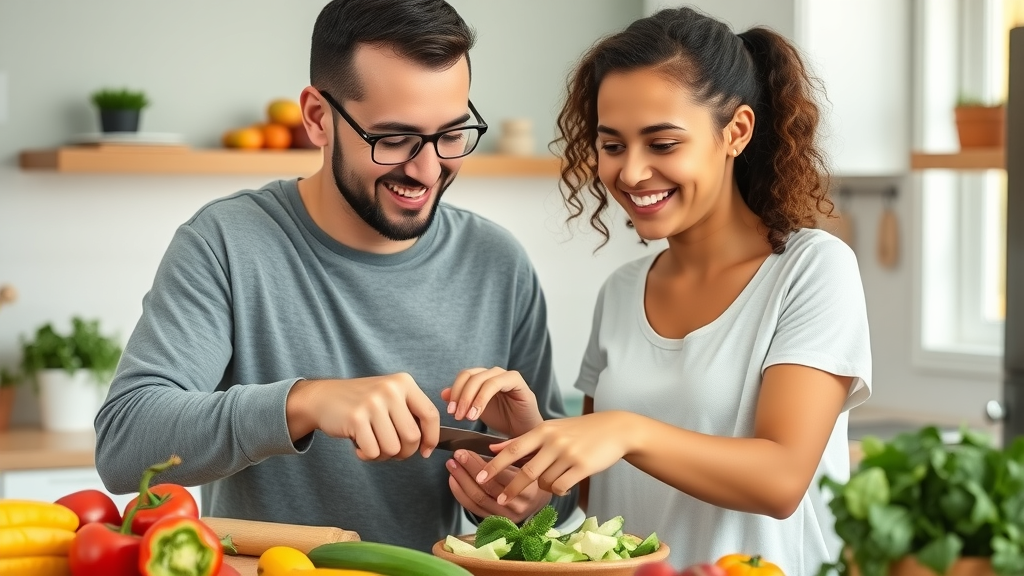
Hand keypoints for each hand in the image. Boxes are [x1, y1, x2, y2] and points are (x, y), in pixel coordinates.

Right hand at [290, 373, 439, 460]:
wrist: (323, 397)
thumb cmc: (362, 402)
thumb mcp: (390, 396)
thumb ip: (410, 414)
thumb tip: (428, 443)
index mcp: (404, 383)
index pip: (430, 415)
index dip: (431, 438)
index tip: (425, 451)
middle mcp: (390, 390)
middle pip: (412, 437)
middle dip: (405, 452)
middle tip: (393, 451)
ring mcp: (373, 403)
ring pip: (393, 448)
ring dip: (384, 455)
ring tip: (373, 444)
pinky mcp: (356, 418)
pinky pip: (373, 452)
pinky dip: (367, 455)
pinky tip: (360, 445)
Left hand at [442, 367, 542, 436]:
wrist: (525, 433)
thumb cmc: (504, 421)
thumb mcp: (477, 412)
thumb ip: (462, 402)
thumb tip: (443, 393)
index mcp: (484, 378)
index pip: (464, 376)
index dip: (454, 392)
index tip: (449, 411)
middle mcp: (494, 373)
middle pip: (469, 375)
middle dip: (460, 396)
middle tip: (456, 415)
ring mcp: (506, 375)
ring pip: (481, 379)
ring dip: (470, 398)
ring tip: (467, 417)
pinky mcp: (516, 380)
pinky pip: (494, 384)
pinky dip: (482, 398)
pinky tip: (477, 414)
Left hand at [446, 449, 550, 523]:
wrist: (538, 500)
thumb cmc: (532, 475)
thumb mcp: (528, 460)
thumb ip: (511, 453)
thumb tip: (490, 446)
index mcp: (529, 487)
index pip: (501, 476)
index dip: (480, 464)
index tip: (465, 452)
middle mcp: (518, 505)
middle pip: (487, 488)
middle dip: (468, 470)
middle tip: (457, 456)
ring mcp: (507, 516)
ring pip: (479, 499)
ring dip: (461, 481)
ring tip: (452, 466)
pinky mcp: (497, 522)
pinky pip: (474, 509)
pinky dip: (461, 495)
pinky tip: (454, 481)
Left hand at [476, 412, 635, 503]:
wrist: (614, 429)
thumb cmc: (578, 430)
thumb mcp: (550, 428)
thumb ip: (522, 439)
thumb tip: (492, 447)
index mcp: (542, 430)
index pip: (512, 449)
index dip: (495, 465)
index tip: (480, 478)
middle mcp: (553, 441)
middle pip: (525, 470)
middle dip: (510, 487)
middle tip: (500, 499)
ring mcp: (568, 454)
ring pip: (544, 481)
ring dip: (543, 487)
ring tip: (550, 482)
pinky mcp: (582, 466)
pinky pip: (561, 487)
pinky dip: (558, 491)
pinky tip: (563, 486)